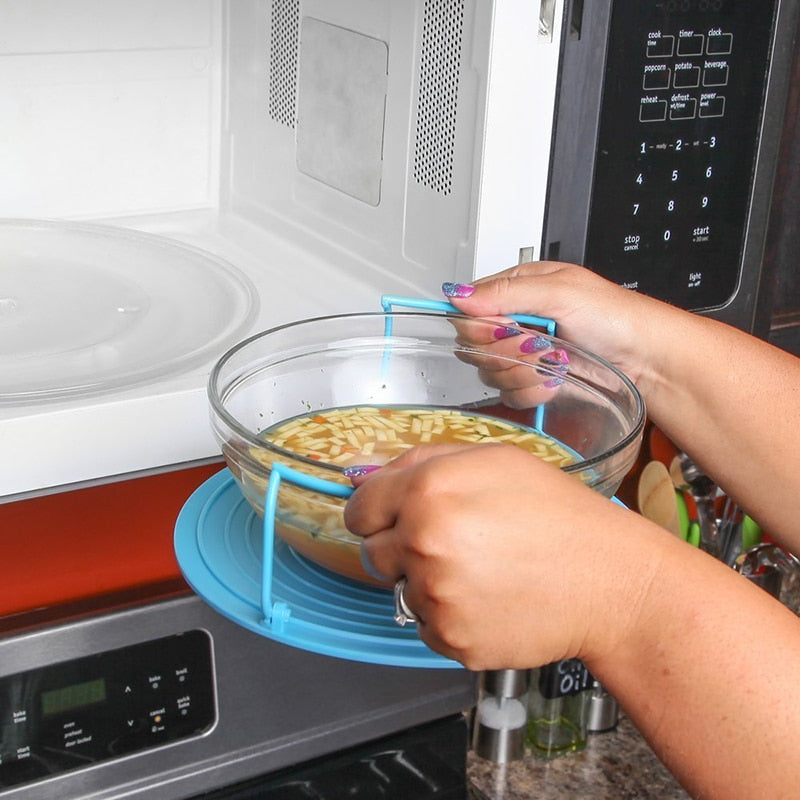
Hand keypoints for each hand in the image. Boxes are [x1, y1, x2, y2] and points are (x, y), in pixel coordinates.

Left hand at [343, 443, 647, 670]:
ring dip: (427, 583)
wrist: (608, 580)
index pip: (359, 509)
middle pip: (372, 554)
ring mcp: (435, 596)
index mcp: (428, 491)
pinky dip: (449, 616)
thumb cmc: (557, 514)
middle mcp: (423, 543)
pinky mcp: (451, 638)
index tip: (389, 519)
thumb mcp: (494, 459)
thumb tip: (374, 479)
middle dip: (400, 548)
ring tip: (481, 571)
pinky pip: (427, 625)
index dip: (375, 513)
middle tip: (451, 544)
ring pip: (401, 590)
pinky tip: (488, 599)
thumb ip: (424, 462)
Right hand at [445, 262, 660, 387]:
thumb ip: (506, 292)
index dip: (480, 325)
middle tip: (538, 343)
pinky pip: (509, 393)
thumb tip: (459, 294)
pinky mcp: (531, 381)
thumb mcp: (561, 292)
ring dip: (524, 371)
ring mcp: (522, 353)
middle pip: (474, 344)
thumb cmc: (615, 317)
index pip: (469, 309)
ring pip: (490, 372)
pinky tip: (555, 379)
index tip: (506, 328)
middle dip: (507, 350)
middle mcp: (515, 321)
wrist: (645, 359)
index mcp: (517, 289)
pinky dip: (533, 390)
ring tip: (555, 360)